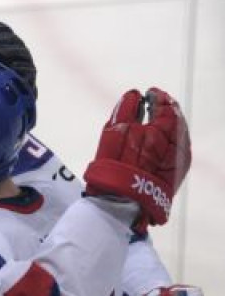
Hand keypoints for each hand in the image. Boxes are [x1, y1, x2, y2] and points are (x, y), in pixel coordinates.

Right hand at [84, 88, 190, 233]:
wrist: (124, 202)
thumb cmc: (116, 165)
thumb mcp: (114, 131)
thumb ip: (127, 109)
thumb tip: (134, 94)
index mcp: (165, 129)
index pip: (166, 105)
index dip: (157, 97)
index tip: (149, 93)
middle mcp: (179, 142)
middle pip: (176, 119)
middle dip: (164, 111)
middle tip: (151, 104)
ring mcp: (181, 158)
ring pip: (178, 134)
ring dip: (166, 126)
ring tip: (152, 123)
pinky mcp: (179, 170)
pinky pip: (177, 149)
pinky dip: (168, 141)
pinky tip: (155, 143)